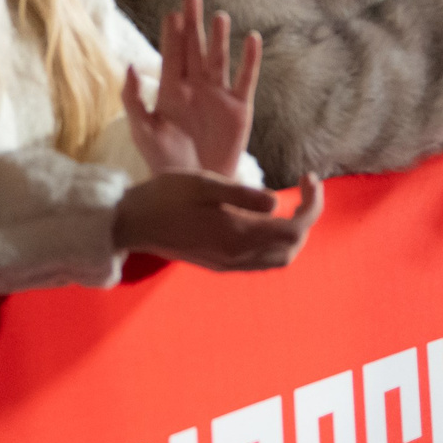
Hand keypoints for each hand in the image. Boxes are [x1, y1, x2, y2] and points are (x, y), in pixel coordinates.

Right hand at [114, 171, 323, 270]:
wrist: (131, 224)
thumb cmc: (164, 197)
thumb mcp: (203, 184)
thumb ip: (242, 194)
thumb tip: (276, 202)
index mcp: (237, 235)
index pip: (295, 229)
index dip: (312, 204)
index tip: (309, 177)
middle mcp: (237, 257)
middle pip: (291, 248)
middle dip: (306, 219)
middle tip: (304, 188)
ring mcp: (228, 264)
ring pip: (277, 259)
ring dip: (291, 233)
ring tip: (289, 203)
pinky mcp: (219, 263)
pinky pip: (259, 260)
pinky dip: (273, 241)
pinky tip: (263, 218)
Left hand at [125, 0, 260, 176]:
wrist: (197, 186)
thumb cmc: (166, 162)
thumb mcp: (143, 132)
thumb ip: (133, 100)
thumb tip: (129, 66)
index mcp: (170, 91)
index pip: (171, 55)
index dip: (172, 34)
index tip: (172, 12)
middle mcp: (195, 87)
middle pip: (194, 49)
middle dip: (193, 24)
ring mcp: (218, 96)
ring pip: (218, 59)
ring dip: (219, 38)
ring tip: (220, 17)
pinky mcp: (238, 108)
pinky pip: (245, 79)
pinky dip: (249, 60)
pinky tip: (251, 39)